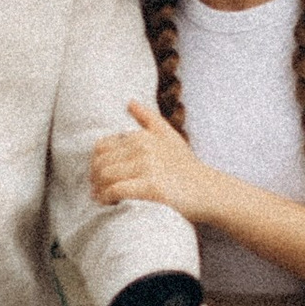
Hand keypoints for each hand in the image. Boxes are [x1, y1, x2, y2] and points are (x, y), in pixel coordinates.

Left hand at [91, 98, 213, 224]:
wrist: (209, 190)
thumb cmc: (186, 166)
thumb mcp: (169, 136)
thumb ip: (148, 118)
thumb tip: (129, 102)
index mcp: (143, 136)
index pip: (102, 146)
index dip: (96, 162)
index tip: (99, 176)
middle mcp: (144, 148)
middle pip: (101, 163)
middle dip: (95, 178)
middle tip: (98, 190)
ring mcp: (148, 167)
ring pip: (106, 177)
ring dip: (99, 190)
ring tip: (103, 198)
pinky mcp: (152, 187)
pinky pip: (116, 191)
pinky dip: (108, 198)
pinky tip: (111, 203)